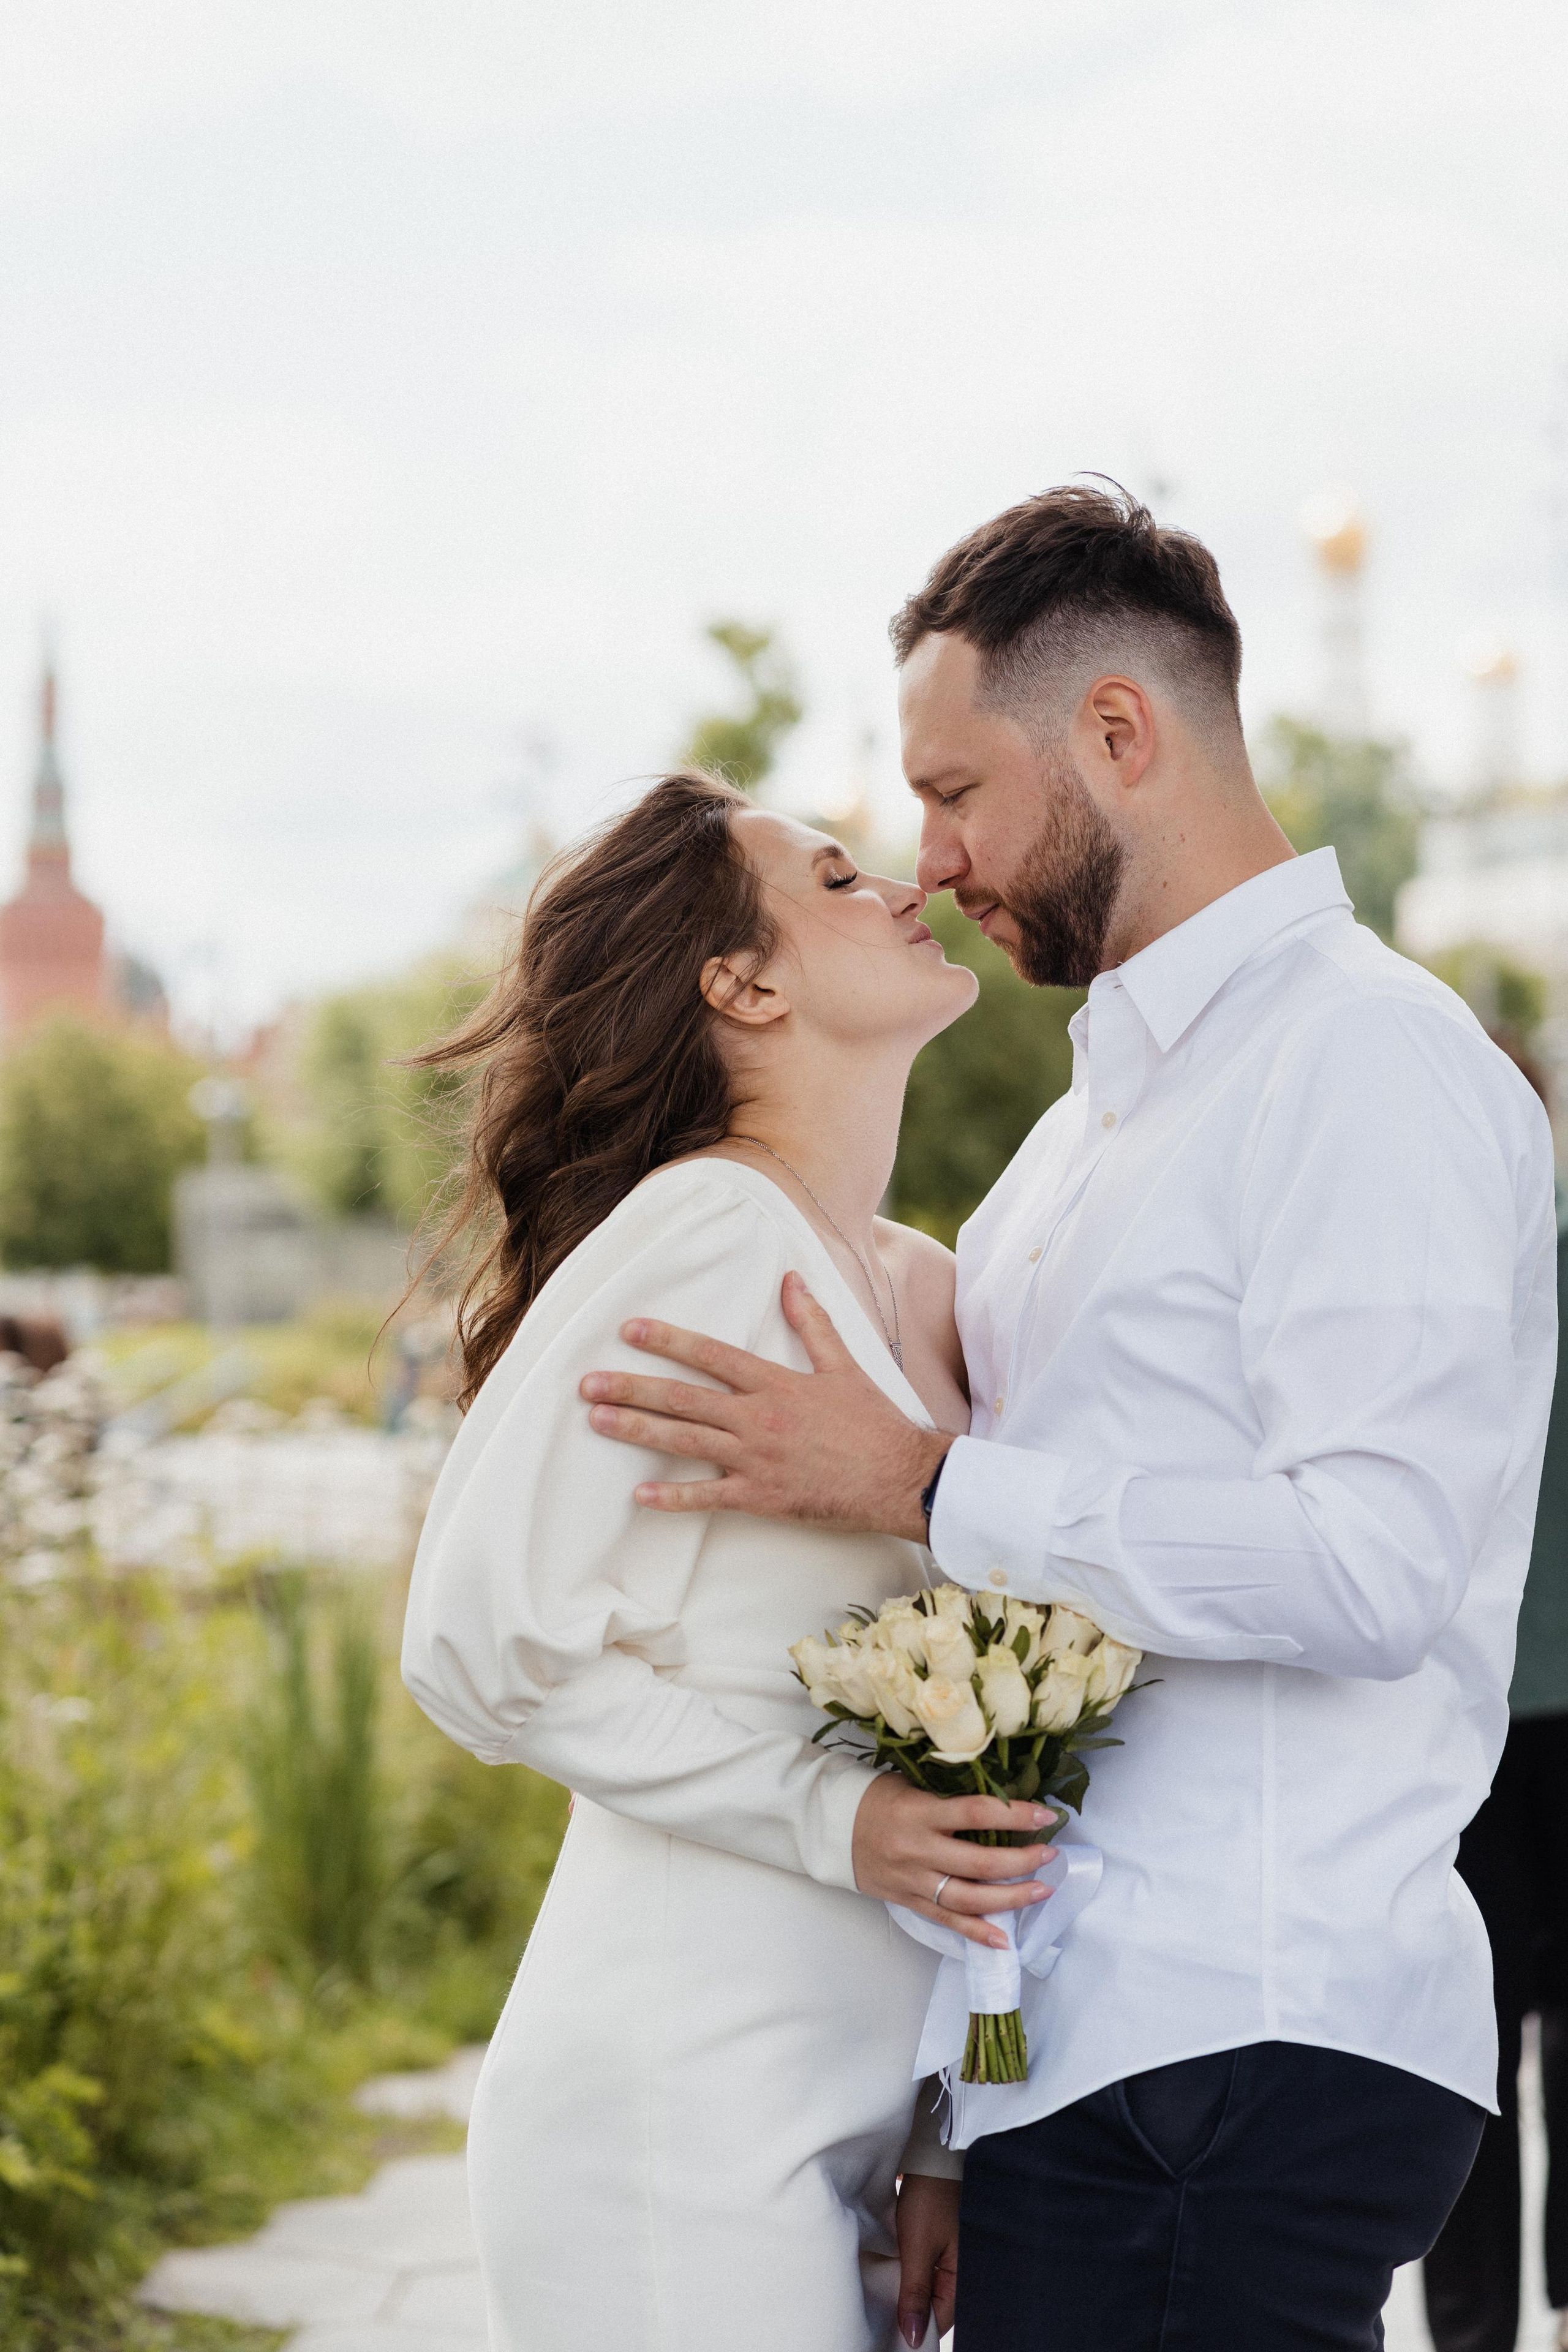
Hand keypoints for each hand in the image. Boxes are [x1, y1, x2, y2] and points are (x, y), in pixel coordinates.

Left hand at [580, 1271, 951, 1539]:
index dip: (668, 1342)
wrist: (901, 1477)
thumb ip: (812, 1323)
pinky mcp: (762, 1497)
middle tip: (587, 1384)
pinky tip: (639, 1496)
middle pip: (683, 1399)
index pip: (711, 1356)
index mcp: (776, 1384)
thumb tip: (791, 1278)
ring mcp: (757, 1459)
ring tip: (597, 1421)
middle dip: (632, 1388)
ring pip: (686, 1442)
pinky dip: (674, 1497)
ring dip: (637, 1431)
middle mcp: (759, 1418)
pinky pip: (709, 1497)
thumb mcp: (844, 1365)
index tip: (629, 1330)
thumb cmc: (873, 1422)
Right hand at [852, 1775, 1055, 1950]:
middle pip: (979, 1863)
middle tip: (1050, 1855)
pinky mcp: (910, 1902)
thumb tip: (1001, 1799)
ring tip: (1042, 1891)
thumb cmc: (878, 1798)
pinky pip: (948, 1920)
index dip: (1016, 1815)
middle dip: (1021, 1860)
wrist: (833, 1829)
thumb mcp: (911, 1784)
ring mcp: (914, 1881)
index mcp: (920, 1812)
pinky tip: (1004, 1940)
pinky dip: (977, 1933)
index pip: (976, 1813)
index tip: (1047, 1815)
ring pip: (968, 1898)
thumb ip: (949, 1795)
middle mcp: (918, 1850)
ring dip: (1010, 1897)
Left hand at [896, 2171, 960, 2346]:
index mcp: (964, 2277)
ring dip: (911, 2290)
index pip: (940, 2321)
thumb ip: (916, 2293)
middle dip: (913, 2310)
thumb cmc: (930, 2198)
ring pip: (931, 2291)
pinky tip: (897, 2270)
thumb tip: (914, 2337)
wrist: (934, 2159)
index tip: (891, 2327)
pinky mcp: (944, 2247)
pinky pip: (929, 2273)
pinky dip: (913, 2274)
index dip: (916, 2327)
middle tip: (888, 2304)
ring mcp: (954, 2259)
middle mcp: (963, 2272)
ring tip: (891, 2285)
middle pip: (936, 2308)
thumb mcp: (918, 2247)